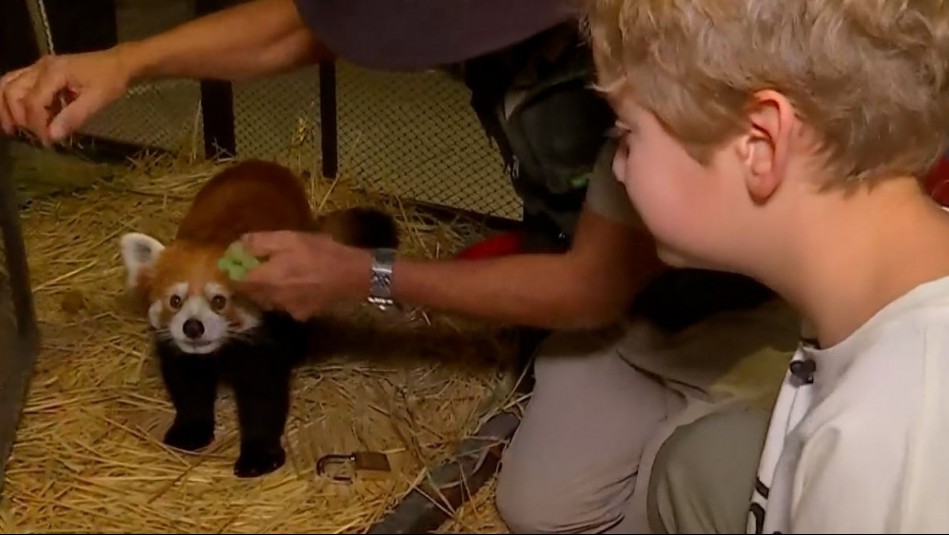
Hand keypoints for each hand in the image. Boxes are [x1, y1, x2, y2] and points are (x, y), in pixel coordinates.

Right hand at [0, 47, 133, 144]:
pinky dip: (16, 100)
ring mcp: (38, 67)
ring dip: (7, 107)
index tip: (47, 141)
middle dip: (15, 116)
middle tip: (27, 136)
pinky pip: (18, 83)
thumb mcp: (97, 100)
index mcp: (54, 72)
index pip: (33, 102)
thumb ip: (74, 117)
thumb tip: (52, 136)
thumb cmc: (110, 80)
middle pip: (12, 91)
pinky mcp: (41, 71)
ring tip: (13, 128)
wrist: (118, 63)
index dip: (36, 124)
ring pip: (9, 84)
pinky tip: (26, 117)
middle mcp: (40, 67)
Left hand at [235, 231, 372, 320]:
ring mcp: (287, 309)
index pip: (236, 281)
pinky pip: (286, 306)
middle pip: (251, 293)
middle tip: (256, 266)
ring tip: (278, 275)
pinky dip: (285, 297)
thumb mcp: (290, 238)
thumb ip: (261, 242)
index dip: (232, 272)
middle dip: (249, 281)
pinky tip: (297, 287)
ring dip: (267, 290)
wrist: (353, 275)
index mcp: (265, 279)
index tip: (235, 261)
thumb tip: (239, 244)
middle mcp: (271, 298)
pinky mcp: (303, 314)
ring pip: (268, 301)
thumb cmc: (321, 253)